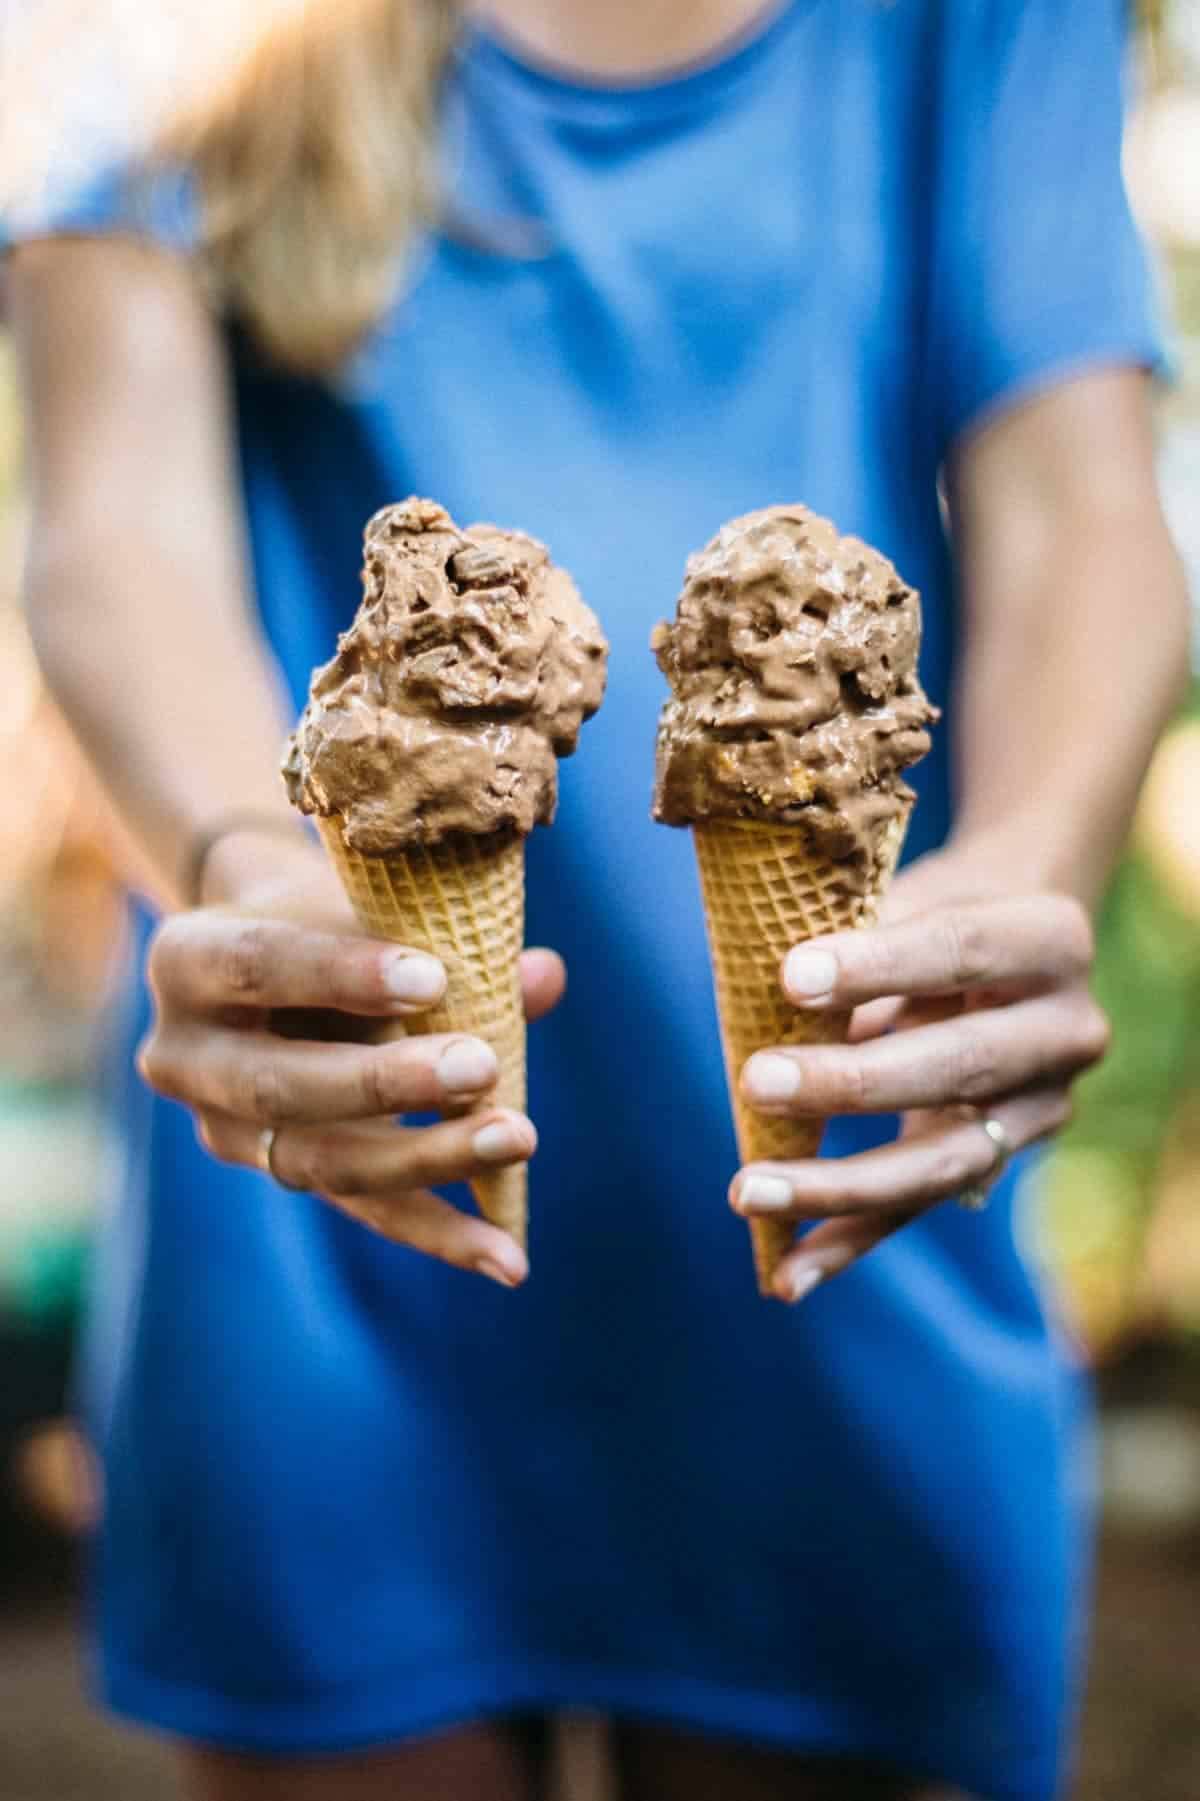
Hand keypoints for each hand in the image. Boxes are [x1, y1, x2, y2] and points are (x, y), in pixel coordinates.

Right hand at [137, 846, 563, 1286]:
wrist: (281, 951)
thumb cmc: (331, 914)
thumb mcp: (367, 906)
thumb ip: (448, 938)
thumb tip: (544, 978)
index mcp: (189, 961)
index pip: (259, 965)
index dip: (343, 975)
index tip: (434, 978)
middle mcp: (184, 1057)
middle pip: (278, 1085)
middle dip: (384, 1083)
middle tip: (480, 1067)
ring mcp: (224, 1130)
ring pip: (322, 1162)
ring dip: (426, 1156)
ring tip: (516, 1140)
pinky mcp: (282, 1174)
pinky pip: (362, 1210)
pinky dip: (441, 1231)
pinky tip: (507, 1257)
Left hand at [731, 854, 1109, 1301]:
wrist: (1012, 940)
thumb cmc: (938, 906)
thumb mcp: (913, 895)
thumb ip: (858, 938)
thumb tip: (769, 995)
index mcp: (1052, 938)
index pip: (959, 951)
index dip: (876, 966)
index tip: (790, 977)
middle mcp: (1068, 1030)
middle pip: (958, 1067)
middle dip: (852, 1083)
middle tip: (758, 1082)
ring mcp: (1044, 1106)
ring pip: (941, 1160)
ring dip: (839, 1186)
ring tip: (748, 1192)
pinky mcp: (1003, 1157)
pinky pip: (920, 1205)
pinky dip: (850, 1241)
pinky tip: (788, 1273)